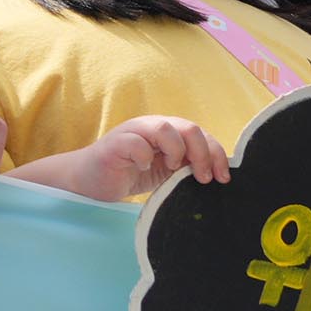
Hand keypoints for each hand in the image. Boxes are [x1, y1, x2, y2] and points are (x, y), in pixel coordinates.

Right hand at [39, 114, 230, 204]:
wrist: (88, 182)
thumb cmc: (128, 175)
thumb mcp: (165, 172)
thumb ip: (186, 166)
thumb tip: (216, 173)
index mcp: (168, 132)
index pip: (200, 135)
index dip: (215, 154)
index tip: (222, 178)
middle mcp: (152, 127)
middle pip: (189, 128)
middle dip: (203, 154)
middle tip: (204, 178)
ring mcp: (132, 132)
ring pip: (165, 128)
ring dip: (176, 151)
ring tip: (171, 169)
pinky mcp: (114, 143)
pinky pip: (137, 144)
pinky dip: (145, 158)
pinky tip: (142, 169)